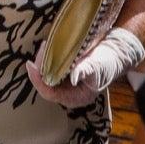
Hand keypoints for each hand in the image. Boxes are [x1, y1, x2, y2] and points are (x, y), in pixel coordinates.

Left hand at [27, 29, 144, 107]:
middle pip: (44, 83)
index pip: (49, 93)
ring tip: (46, 45)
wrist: (113, 57)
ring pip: (44, 75)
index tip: (31, 65)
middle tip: (44, 47)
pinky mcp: (61, 75)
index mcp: (76, 98)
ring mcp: (63, 85)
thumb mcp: (98, 67)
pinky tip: (48, 47)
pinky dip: (47, 58)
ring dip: (43, 60)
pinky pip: (48, 68)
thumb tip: (74, 77)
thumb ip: (86, 71)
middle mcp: (67, 94)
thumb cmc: (108, 64)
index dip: (37, 80)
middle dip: (40, 66)